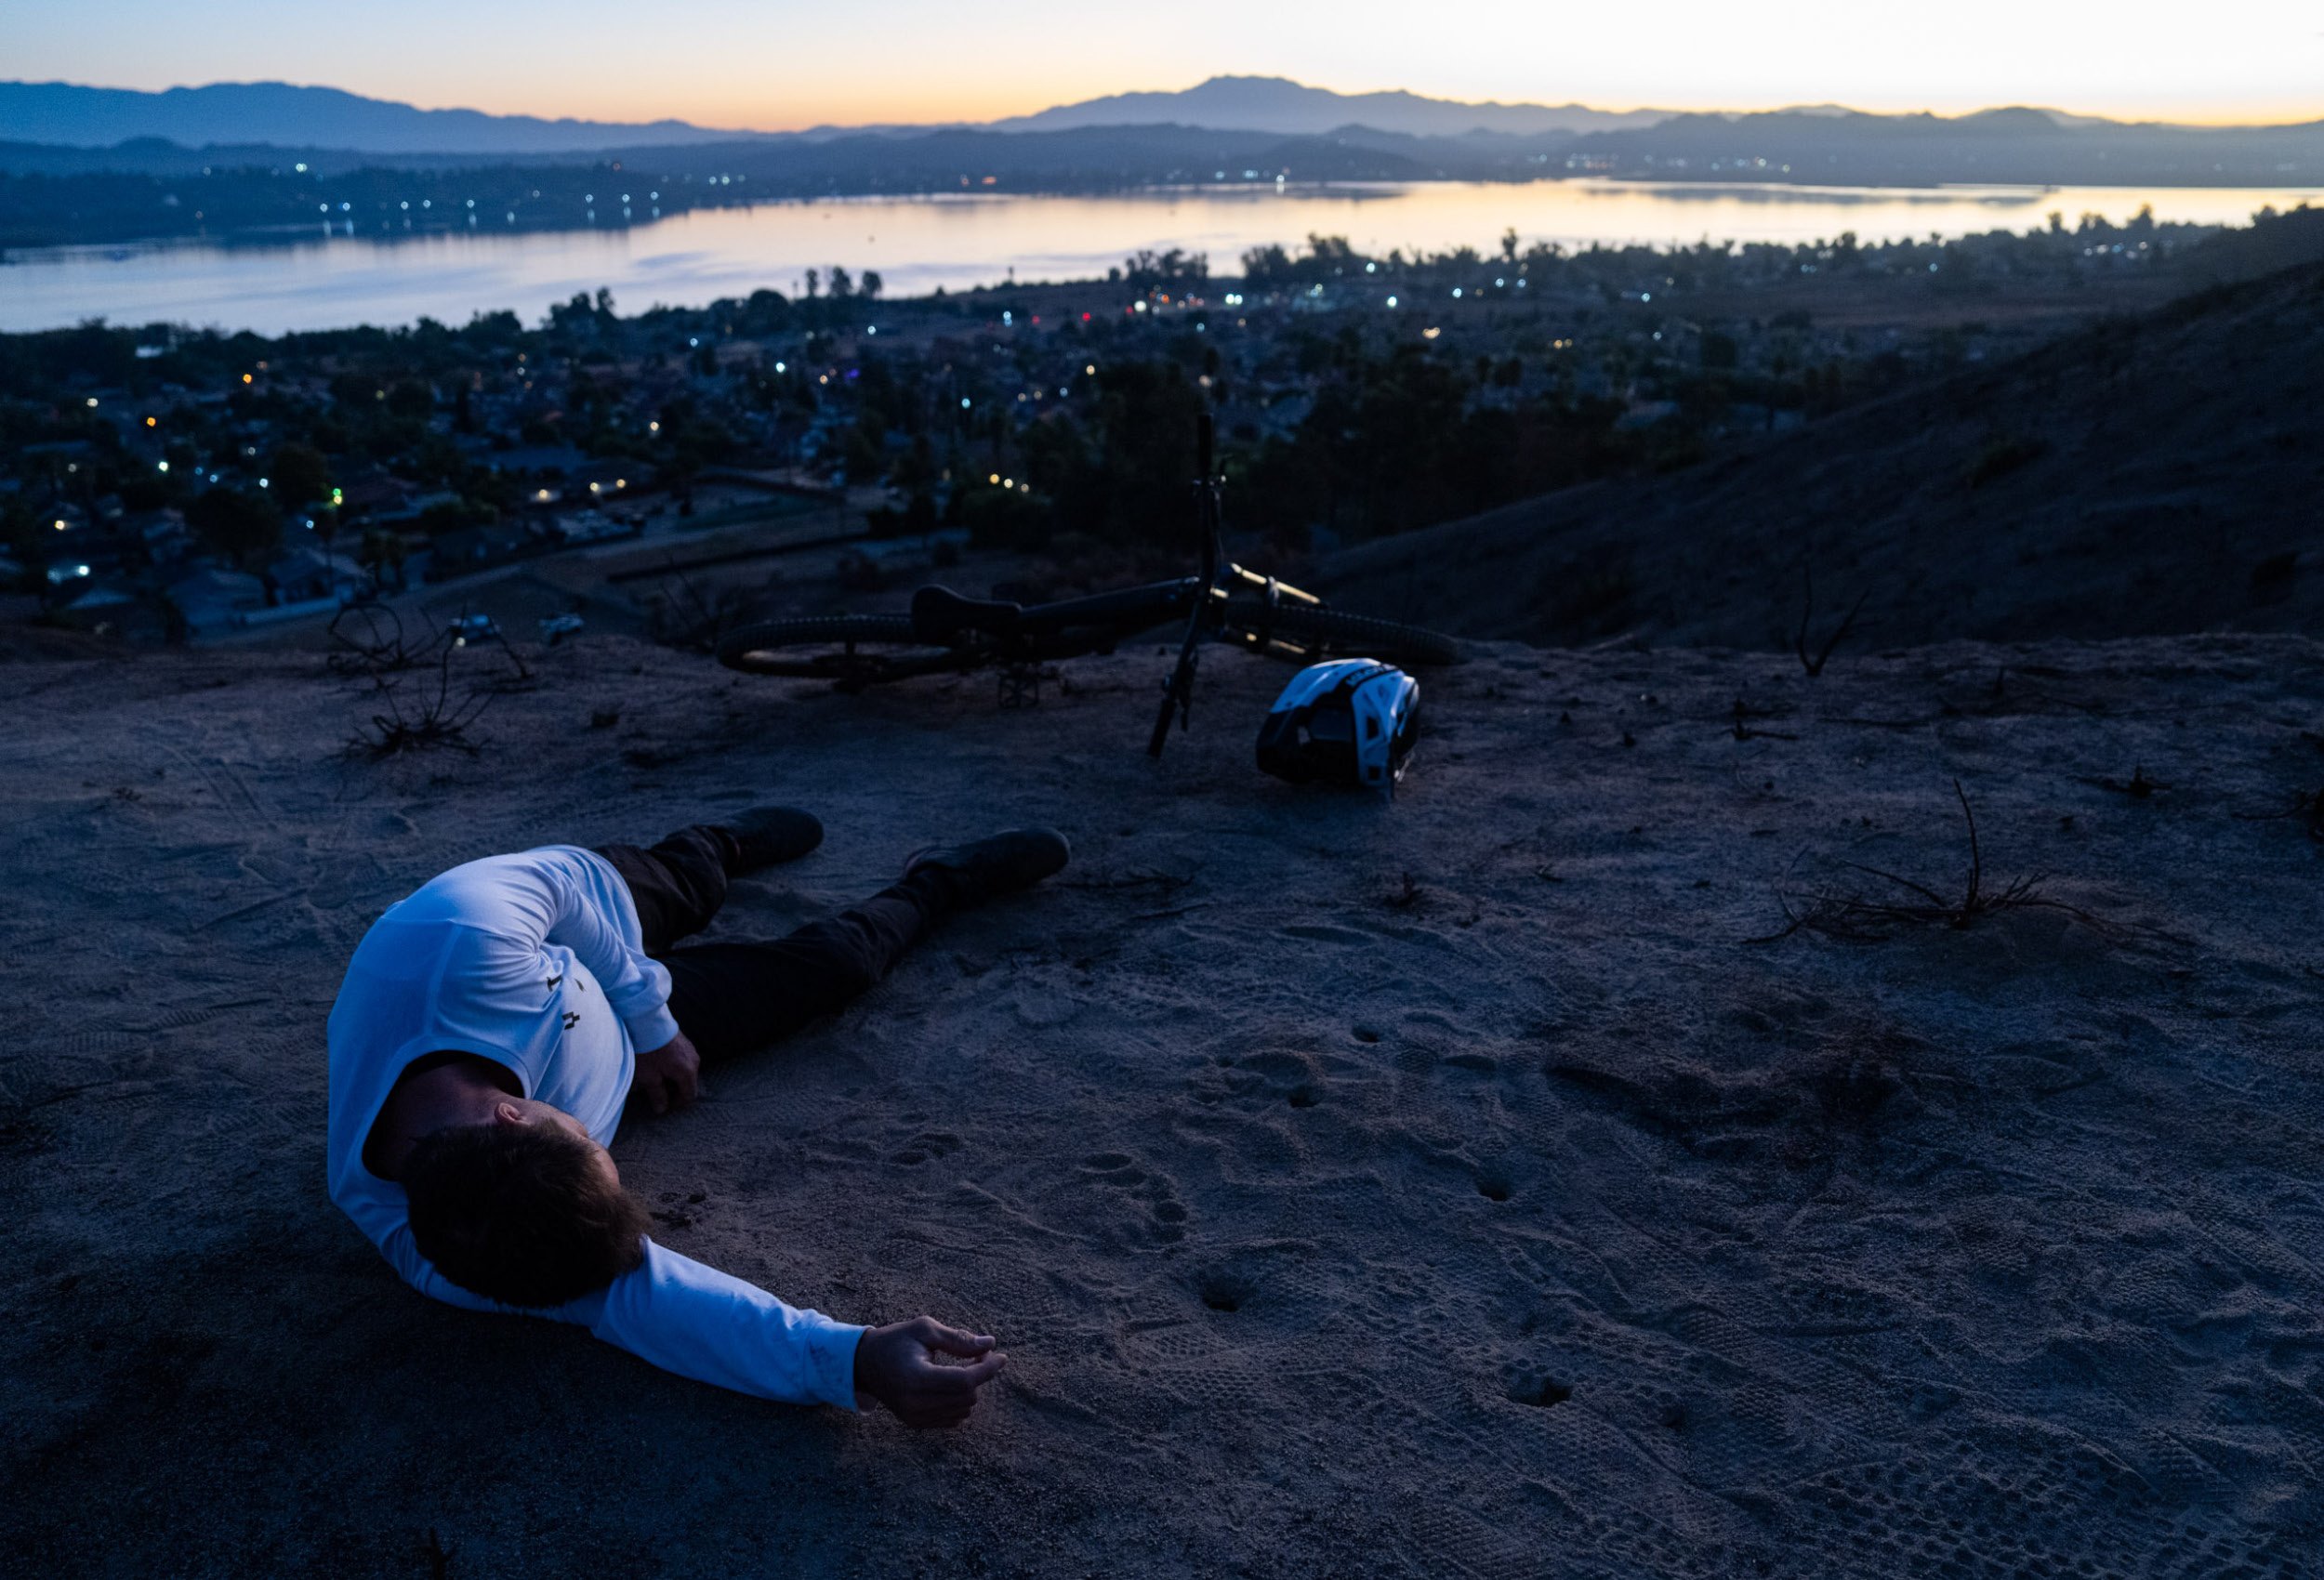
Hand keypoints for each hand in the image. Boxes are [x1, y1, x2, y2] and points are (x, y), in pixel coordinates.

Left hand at [631, 1032, 699, 1114]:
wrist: (646, 1022)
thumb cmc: (647, 1051)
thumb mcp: (649, 1077)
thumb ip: (657, 1094)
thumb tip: (662, 1108)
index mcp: (688, 1072)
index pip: (689, 1096)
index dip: (676, 1104)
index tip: (662, 1105)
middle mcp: (694, 1061)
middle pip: (688, 1084)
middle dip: (674, 1091)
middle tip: (657, 1093)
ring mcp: (691, 1050)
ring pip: (686, 1072)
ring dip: (674, 1079)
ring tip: (656, 1079)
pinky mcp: (684, 1043)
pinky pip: (683, 1061)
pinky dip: (674, 1068)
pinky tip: (659, 1065)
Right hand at [853, 1317, 1005, 1428]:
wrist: (865, 1364)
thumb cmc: (896, 1341)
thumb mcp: (925, 1329)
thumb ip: (958, 1339)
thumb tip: (990, 1345)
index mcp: (916, 1378)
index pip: (964, 1381)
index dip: (987, 1369)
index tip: (1002, 1356)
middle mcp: (915, 1403)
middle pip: (967, 1397)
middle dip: (980, 1375)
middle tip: (978, 1354)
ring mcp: (915, 1417)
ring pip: (963, 1409)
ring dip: (972, 1389)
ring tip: (964, 1367)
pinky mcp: (916, 1424)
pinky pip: (953, 1419)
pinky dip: (960, 1402)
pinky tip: (953, 1384)